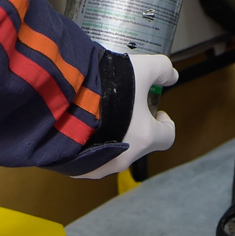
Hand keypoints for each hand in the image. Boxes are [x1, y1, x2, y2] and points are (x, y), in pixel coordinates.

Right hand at [79, 53, 178, 178]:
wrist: (62, 97)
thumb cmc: (108, 85)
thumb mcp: (142, 68)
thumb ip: (162, 69)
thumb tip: (171, 76)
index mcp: (144, 138)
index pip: (167, 137)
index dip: (165, 123)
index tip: (157, 112)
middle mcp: (123, 158)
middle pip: (139, 145)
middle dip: (136, 128)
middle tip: (126, 109)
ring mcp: (98, 166)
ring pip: (113, 153)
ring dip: (113, 137)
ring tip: (102, 115)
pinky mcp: (76, 166)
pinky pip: (88, 157)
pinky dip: (89, 144)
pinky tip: (82, 125)